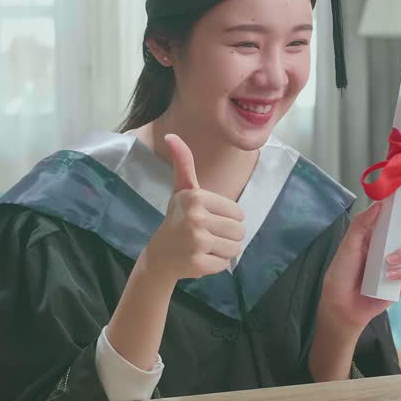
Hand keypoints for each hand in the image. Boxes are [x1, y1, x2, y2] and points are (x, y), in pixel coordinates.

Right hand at [135, 134, 245, 285]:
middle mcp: (196, 217)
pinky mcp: (198, 264)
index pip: (238, 212)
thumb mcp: (182, 190)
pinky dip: (216, 264)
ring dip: (224, 250)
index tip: (208, 219)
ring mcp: (196, 242)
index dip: (227, 218)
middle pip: (240, 231)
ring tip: (206, 247)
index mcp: (196, 197)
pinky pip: (224, 264)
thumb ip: (183, 163)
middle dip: (228, 235)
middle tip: (207, 235)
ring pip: (235, 248)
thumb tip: (171, 135)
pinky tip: (200, 258)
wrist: (160, 255)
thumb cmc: (177, 219)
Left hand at [318, 204, 400, 333]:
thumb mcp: (348, 246)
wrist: (340, 305)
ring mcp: (399, 265)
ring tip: (388, 260)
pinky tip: (389, 276)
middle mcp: (392, 247)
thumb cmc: (341, 274)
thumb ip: (361, 224)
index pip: (397, 217)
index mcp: (379, 235)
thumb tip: (378, 204)